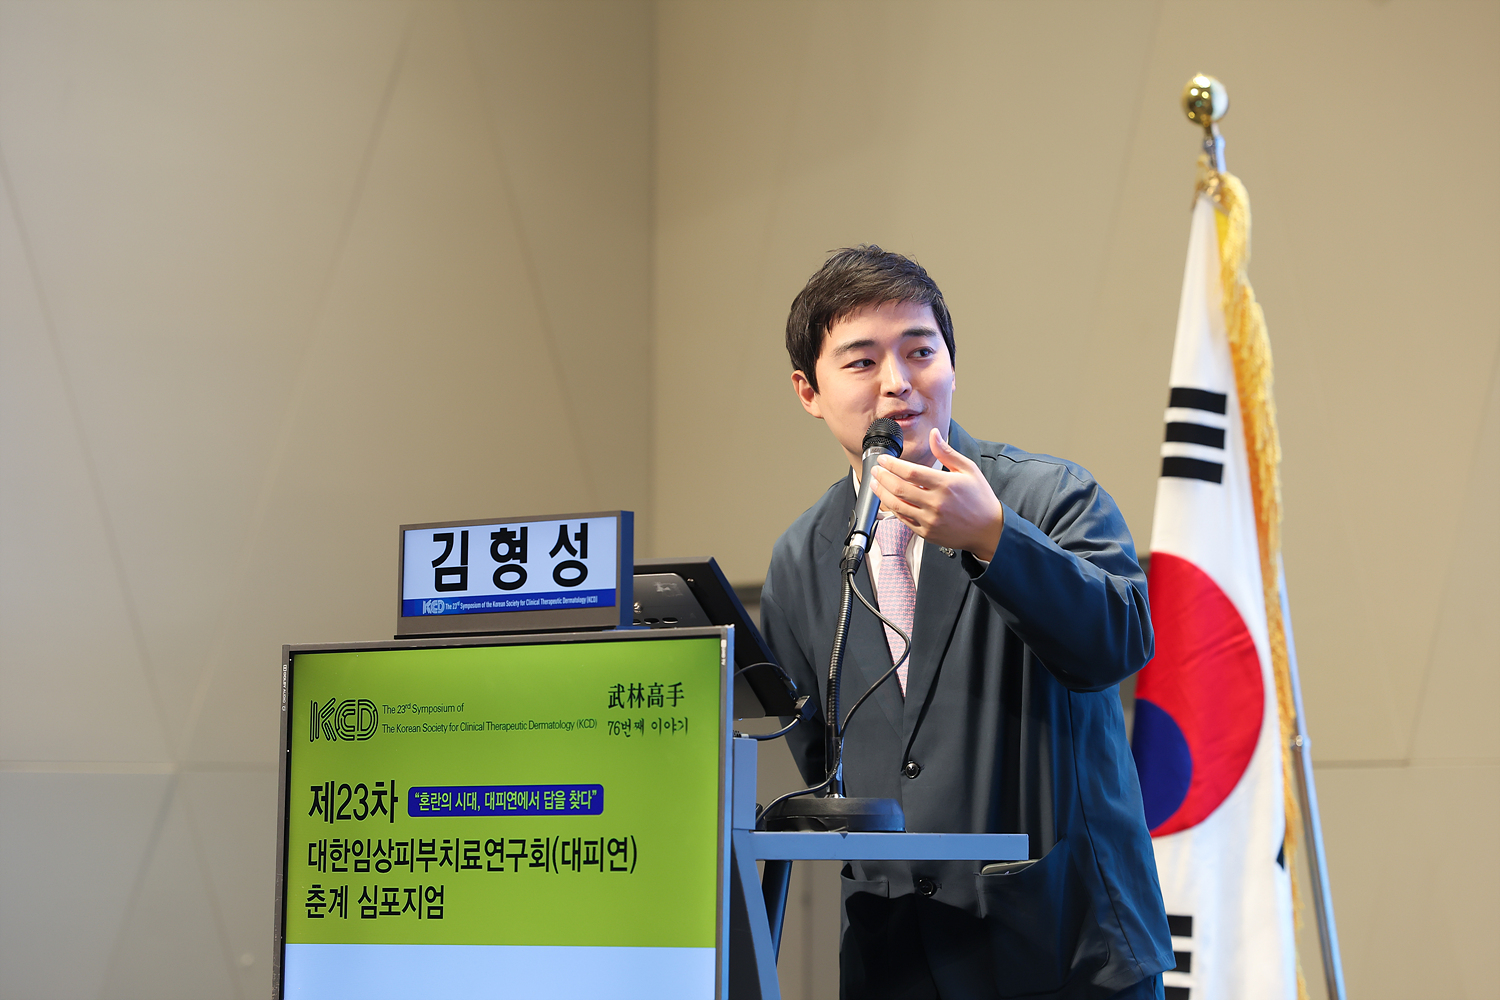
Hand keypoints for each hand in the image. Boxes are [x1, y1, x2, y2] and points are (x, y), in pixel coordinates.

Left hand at [870, 428, 1004, 560]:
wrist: (988, 530)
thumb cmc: (979, 498)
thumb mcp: (968, 470)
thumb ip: (947, 452)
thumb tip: (933, 434)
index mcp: (946, 485)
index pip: (910, 472)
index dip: (892, 464)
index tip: (884, 459)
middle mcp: (936, 503)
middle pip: (899, 488)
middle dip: (882, 477)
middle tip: (876, 469)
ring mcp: (930, 520)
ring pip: (897, 505)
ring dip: (882, 493)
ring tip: (875, 483)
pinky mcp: (926, 533)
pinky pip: (903, 519)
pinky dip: (893, 508)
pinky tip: (888, 500)